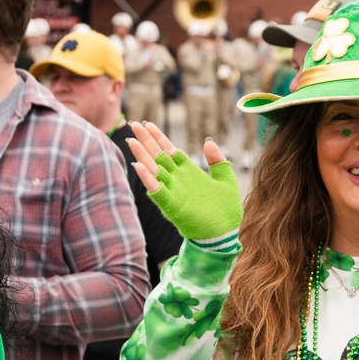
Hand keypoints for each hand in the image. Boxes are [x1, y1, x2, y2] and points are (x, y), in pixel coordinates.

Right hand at [126, 121, 241, 239]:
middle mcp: (178, 181)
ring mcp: (174, 193)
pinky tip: (139, 168)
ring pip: (154, 171)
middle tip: (134, 125)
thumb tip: (208, 142)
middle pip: (158, 156)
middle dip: (146, 141)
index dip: (159, 137)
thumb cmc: (226, 211)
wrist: (226, 235)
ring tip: (132, 142)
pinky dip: (148, 180)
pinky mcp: (173, 206)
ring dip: (143, 157)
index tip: (147, 124)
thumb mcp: (226, 181)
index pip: (170, 150)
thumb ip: (218, 162)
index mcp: (189, 173)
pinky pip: (157, 191)